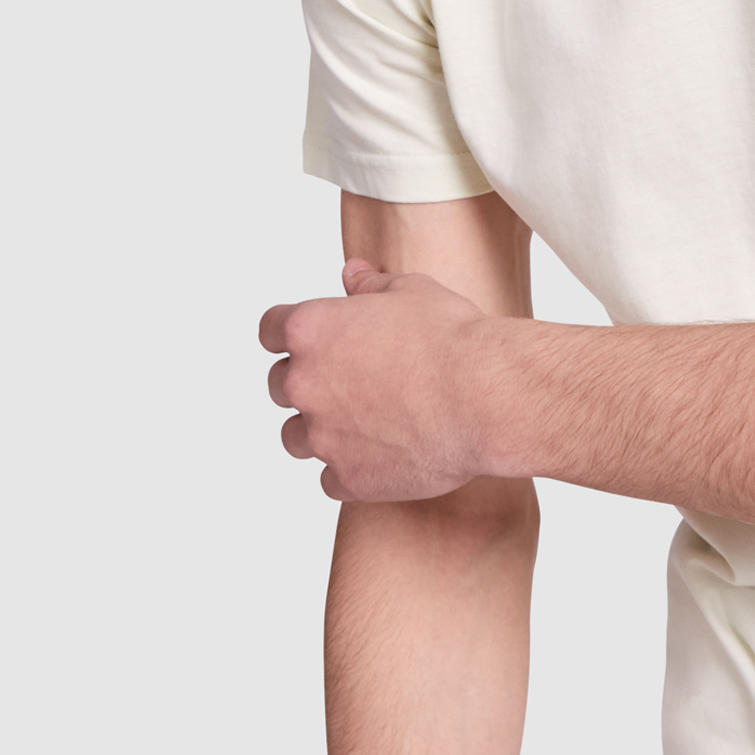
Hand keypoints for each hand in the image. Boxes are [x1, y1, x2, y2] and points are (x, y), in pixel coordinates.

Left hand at [260, 260, 497, 501]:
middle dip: (307, 382)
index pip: (269, 329)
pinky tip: (382, 455)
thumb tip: (352, 275)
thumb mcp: (411, 291)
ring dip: (320, 430)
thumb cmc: (452, 339)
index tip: (311, 341)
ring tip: (363, 423)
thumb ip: (370, 285)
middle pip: (277, 385)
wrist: (484, 398)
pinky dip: (349, 469)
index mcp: (311, 330)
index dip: (289, 333)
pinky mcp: (347, 478)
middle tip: (350, 382)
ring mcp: (322, 436)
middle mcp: (304, 384)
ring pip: (295, 437)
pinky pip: (330, 479)